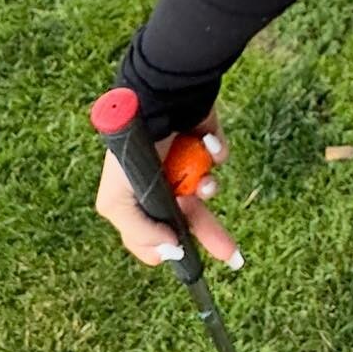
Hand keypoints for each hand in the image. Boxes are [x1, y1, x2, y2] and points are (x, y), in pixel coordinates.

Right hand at [94, 110, 239, 268]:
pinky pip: (218, 157)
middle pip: (188, 217)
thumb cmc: (134, 147)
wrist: (162, 95)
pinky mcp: (204, 140)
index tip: (183, 252)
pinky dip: (216, 152)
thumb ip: (140, 231)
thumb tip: (169, 251)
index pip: (150, 233)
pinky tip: (207, 142)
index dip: (167, 244)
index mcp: (133, 195)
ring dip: (208, 186)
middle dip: (209, 234)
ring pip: (206, 189)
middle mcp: (158, 180)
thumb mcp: (119, 198)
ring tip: (205, 180)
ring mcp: (183, 160)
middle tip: (232, 256)